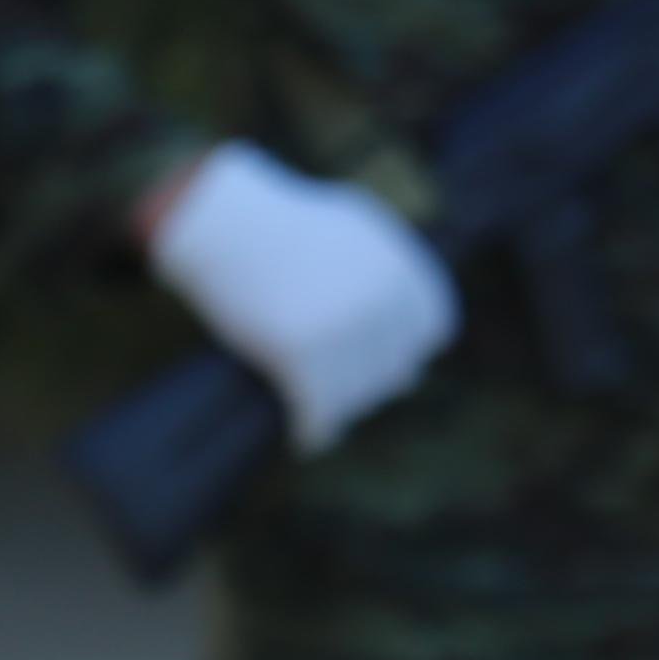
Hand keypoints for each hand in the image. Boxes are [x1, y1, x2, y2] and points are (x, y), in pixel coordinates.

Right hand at [141, 142, 458, 455]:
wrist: (225, 223)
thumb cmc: (283, 221)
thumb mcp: (356, 228)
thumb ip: (386, 265)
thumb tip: (404, 304)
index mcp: (402, 269)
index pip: (433, 330)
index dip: (408, 350)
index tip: (387, 364)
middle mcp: (384, 301)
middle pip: (396, 369)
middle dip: (370, 383)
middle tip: (344, 394)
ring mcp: (345, 328)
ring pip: (359, 395)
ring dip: (342, 409)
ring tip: (324, 416)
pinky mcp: (301, 353)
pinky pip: (320, 410)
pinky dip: (315, 430)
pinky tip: (306, 438)